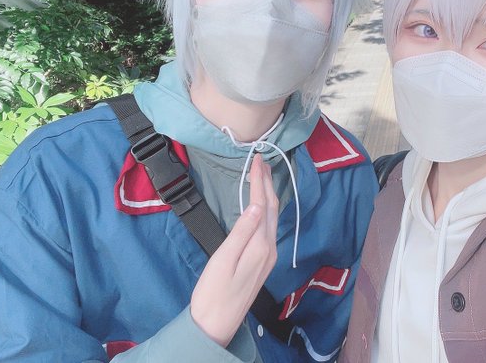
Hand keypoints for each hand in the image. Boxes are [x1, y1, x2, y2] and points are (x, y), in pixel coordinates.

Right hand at [189, 153, 278, 346]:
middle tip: (260, 161)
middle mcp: (270, 249)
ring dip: (267, 195)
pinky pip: (268, 227)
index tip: (256, 160)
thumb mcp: (224, 259)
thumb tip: (256, 204)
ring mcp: (268, 256)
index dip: (260, 181)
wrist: (216, 324)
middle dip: (267, 183)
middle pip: (271, 208)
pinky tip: (260, 206)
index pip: (263, 204)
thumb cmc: (214, 292)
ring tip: (262, 176)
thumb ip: (242, 231)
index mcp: (261, 245)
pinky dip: (265, 209)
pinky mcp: (262, 262)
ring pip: (271, 217)